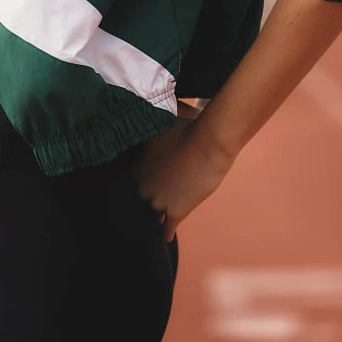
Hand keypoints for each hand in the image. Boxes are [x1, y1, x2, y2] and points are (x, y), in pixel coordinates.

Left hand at [129, 111, 235, 242]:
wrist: (209, 142)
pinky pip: (166, 228)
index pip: (133, 179)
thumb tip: (145, 103)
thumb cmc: (188, 125)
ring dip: (158, 213)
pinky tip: (165, 238)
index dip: (142, 180)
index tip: (146, 182)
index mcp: (136, 165)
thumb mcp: (163, 122)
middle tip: (156, 198)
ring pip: (153, 212)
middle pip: (142, 197)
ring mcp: (157, 200)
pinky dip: (165, 233)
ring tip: (155, 221)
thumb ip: (151, 121)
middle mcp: (141, 185)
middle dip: (149, 196)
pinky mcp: (175, 211)